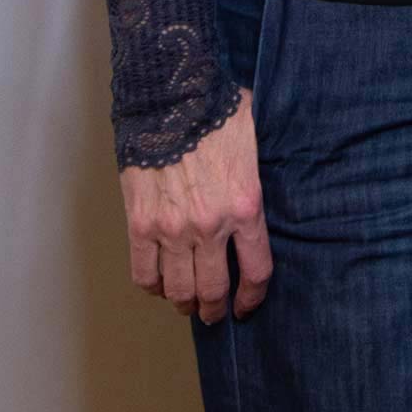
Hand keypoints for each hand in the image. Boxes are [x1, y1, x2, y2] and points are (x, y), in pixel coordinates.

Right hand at [119, 90, 272, 324]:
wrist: (171, 98)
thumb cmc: (219, 113)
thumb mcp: (258, 144)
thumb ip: (260, 176)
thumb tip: (271, 184)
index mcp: (247, 206)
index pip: (256, 271)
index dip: (252, 296)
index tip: (246, 305)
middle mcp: (211, 226)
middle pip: (214, 289)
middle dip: (215, 308)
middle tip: (214, 313)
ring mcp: (173, 229)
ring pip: (178, 289)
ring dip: (184, 302)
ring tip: (186, 303)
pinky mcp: (140, 224)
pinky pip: (144, 273)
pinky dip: (152, 285)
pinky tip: (158, 284)